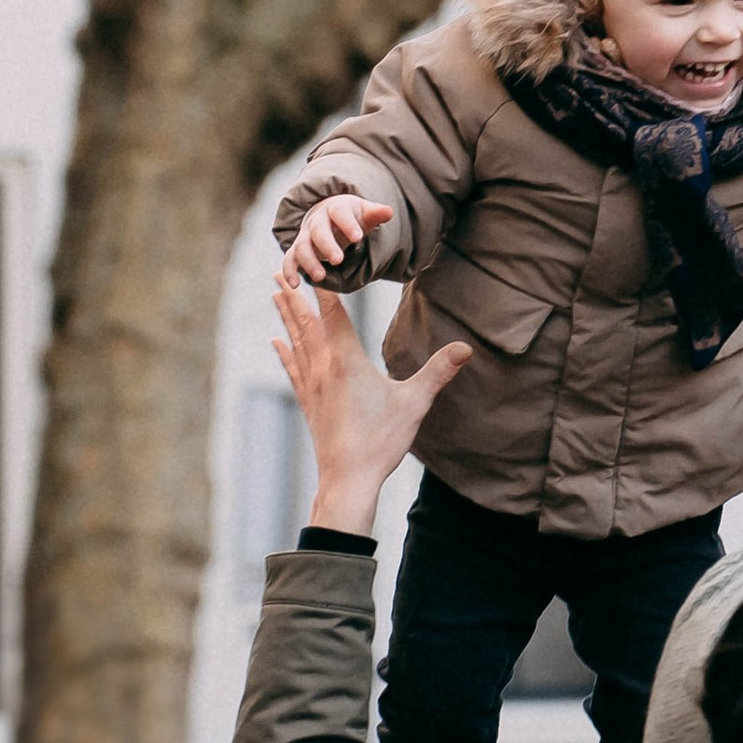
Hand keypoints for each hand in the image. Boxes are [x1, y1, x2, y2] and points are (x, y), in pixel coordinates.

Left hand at [269, 271, 470, 536]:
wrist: (347, 480)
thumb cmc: (380, 441)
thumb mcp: (415, 404)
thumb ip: (438, 372)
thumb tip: (465, 348)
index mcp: (346, 361)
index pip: (333, 313)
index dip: (324, 286)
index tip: (314, 261)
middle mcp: (323, 368)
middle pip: (305, 322)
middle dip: (295, 294)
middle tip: (281, 269)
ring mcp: (311, 386)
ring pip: (295, 342)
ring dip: (286, 317)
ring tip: (276, 295)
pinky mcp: (308, 403)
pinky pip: (292, 369)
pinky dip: (284, 352)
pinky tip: (277, 344)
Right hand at [287, 195, 395, 284]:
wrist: (331, 215)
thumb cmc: (351, 217)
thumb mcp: (364, 213)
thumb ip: (375, 214)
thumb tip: (389, 212)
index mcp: (335, 208)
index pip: (340, 213)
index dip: (348, 225)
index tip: (358, 237)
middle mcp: (317, 221)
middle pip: (318, 231)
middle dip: (327, 245)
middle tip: (338, 260)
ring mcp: (305, 235)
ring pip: (302, 246)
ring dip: (309, 261)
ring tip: (320, 276)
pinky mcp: (298, 250)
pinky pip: (290, 259)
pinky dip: (290, 271)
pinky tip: (295, 284)